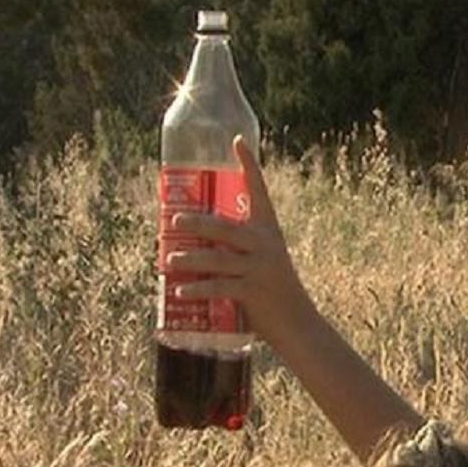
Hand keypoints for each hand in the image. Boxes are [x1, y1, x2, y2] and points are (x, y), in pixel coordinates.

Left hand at [166, 136, 315, 343]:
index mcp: (269, 231)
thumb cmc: (274, 293)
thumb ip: (234, 251)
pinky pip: (219, 287)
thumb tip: (190, 245)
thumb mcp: (262, 264)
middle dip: (197, 223)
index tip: (237, 141)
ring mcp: (260, 268)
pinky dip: (198, 288)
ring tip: (168, 260)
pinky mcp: (253, 292)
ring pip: (217, 258)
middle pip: (226, 227)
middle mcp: (266, 244)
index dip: (249, 165)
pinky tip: (181, 290)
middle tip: (173, 220)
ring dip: (190, 259)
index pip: (259, 191)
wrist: (299, 325)